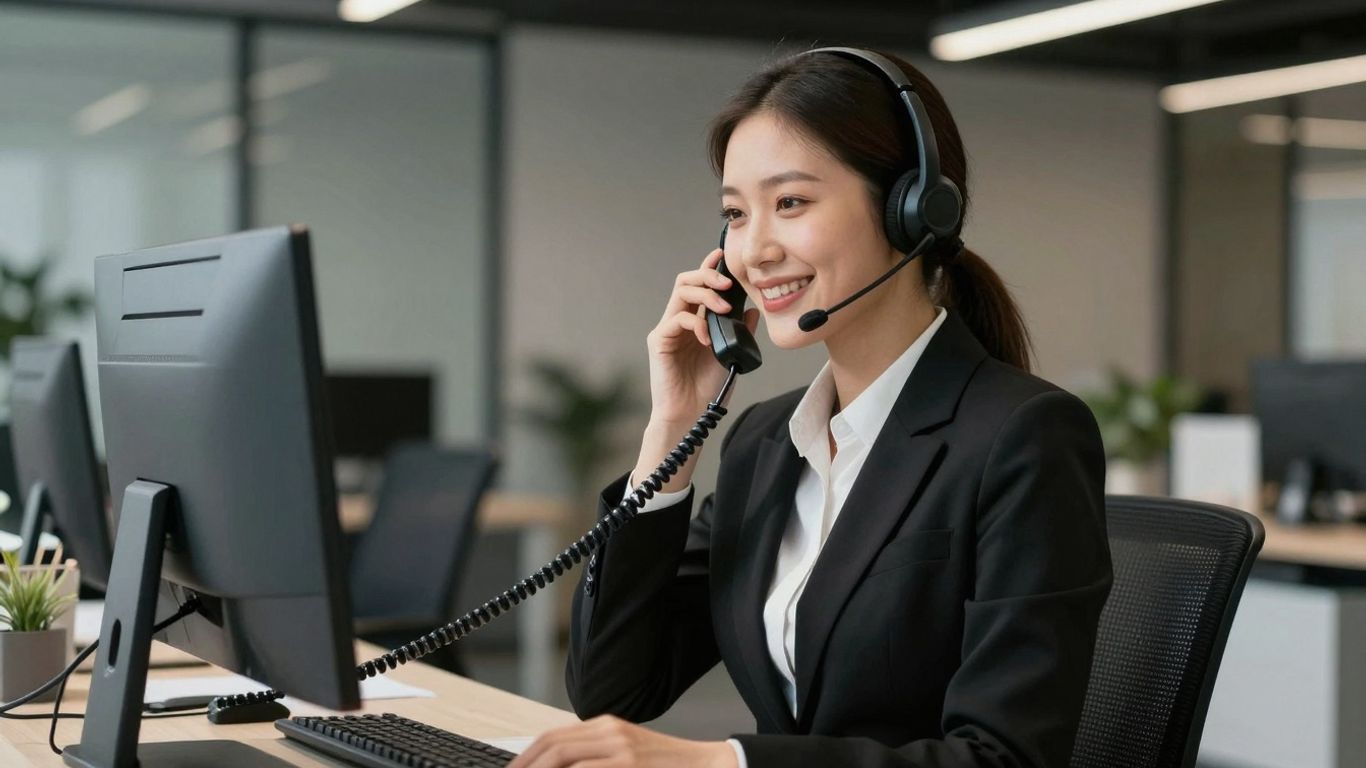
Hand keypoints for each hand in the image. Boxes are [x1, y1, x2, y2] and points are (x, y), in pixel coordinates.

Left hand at [507, 714, 737, 767]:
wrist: (708, 767)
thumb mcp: (626, 756)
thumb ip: (594, 759)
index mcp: (606, 726)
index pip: (553, 736)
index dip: (526, 757)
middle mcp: (610, 732)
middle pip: (552, 745)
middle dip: (524, 766)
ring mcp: (621, 749)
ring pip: (563, 757)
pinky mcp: (630, 765)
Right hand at [645, 248, 759, 425]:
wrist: (692, 414)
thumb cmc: (707, 387)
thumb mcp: (731, 354)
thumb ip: (740, 331)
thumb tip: (752, 308)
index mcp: (695, 321)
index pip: (699, 286)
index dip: (708, 268)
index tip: (721, 255)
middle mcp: (678, 321)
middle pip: (687, 281)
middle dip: (708, 276)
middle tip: (727, 284)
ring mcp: (667, 330)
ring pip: (680, 293)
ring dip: (704, 294)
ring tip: (723, 307)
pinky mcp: (659, 341)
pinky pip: (677, 319)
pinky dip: (696, 323)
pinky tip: (707, 338)